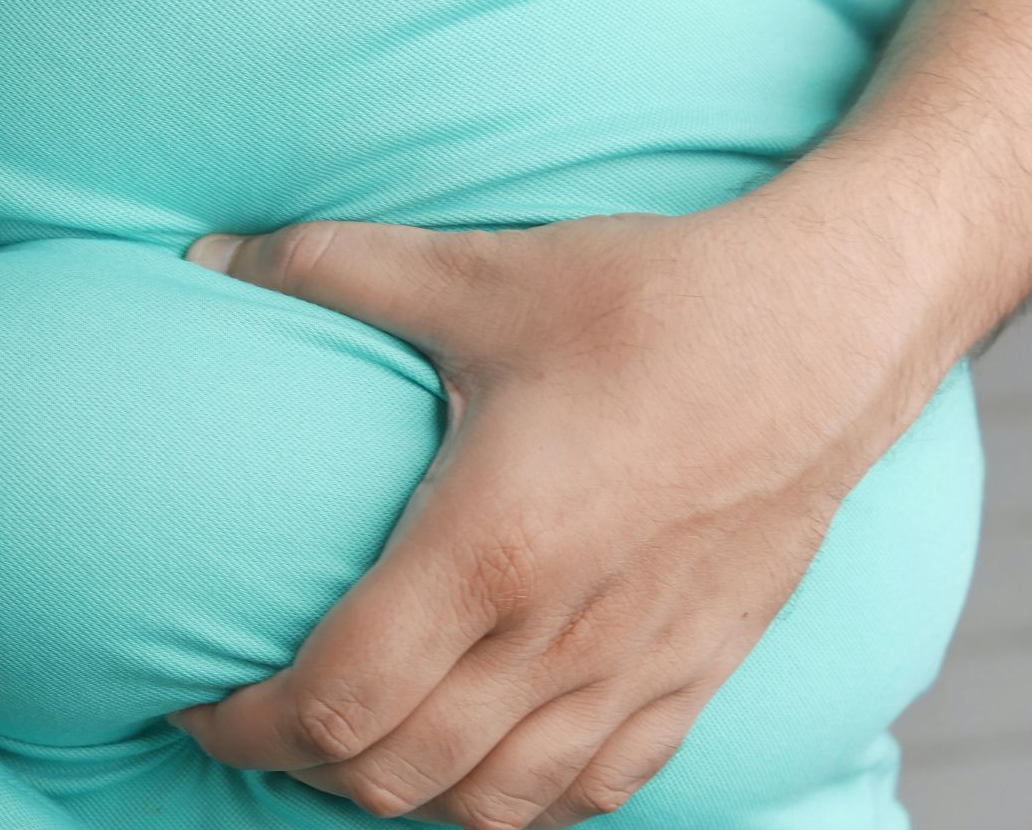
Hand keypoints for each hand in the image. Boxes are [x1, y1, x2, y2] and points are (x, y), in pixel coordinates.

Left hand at [172, 205, 950, 827]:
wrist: (831, 327)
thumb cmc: (652, 300)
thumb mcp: (477, 272)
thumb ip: (327, 267)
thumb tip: (204, 257)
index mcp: (487, 549)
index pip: (335, 702)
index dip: (246, 726)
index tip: (200, 701)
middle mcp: (557, 637)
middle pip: (394, 777)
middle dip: (302, 766)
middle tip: (263, 716)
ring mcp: (635, 671)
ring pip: (489, 805)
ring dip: (401, 793)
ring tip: (358, 740)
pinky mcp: (696, 675)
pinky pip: (593, 793)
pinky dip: (515, 800)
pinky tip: (482, 757)